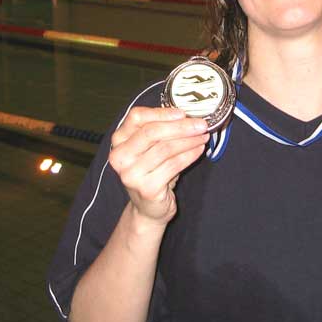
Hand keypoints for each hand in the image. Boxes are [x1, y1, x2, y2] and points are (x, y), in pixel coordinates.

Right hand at [108, 107, 208, 227]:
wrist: (149, 208)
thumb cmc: (153, 172)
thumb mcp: (151, 148)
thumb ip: (161, 130)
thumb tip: (188, 116)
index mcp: (119, 140)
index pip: (137, 117)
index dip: (162, 113)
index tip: (183, 113)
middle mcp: (120, 156)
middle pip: (152, 132)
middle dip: (181, 126)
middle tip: (201, 124)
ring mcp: (131, 174)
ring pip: (165, 148)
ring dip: (189, 141)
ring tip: (203, 137)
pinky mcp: (146, 188)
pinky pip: (173, 165)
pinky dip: (189, 155)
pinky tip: (199, 151)